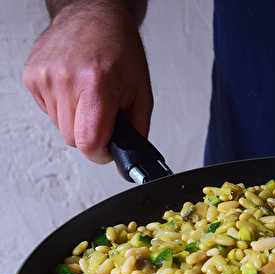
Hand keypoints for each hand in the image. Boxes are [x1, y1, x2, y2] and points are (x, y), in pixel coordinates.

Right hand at [22, 1, 152, 162]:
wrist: (95, 16)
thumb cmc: (120, 51)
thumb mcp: (141, 93)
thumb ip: (136, 129)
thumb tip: (129, 155)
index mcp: (96, 84)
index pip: (88, 142)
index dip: (100, 153)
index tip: (107, 149)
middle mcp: (66, 80)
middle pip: (72, 140)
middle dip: (90, 136)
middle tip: (102, 118)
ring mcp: (45, 77)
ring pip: (59, 127)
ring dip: (76, 121)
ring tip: (88, 98)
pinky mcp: (32, 76)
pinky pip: (48, 112)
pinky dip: (63, 108)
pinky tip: (74, 90)